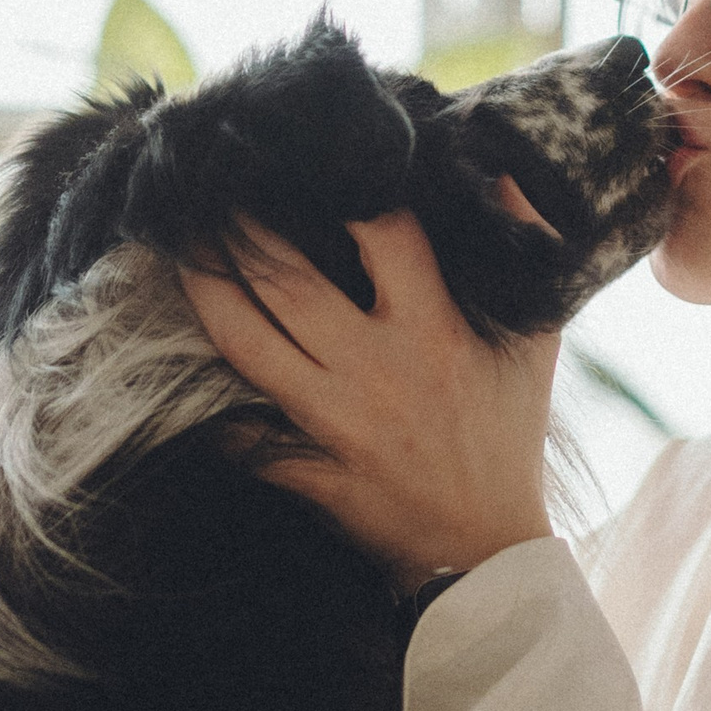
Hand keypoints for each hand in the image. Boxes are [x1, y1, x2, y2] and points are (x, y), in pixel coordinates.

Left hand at [179, 206, 558, 591]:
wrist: (486, 549)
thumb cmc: (507, 439)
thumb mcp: (533, 348)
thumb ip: (528, 261)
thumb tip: (509, 178)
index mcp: (436, 331)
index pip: (385, 235)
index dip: (345, 189)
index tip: (309, 161)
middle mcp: (381, 369)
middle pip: (291, 281)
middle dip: (245, 231)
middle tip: (212, 191)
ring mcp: (339, 422)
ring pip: (248, 346)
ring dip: (207, 295)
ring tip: (180, 253)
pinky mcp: (311, 472)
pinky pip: (240, 435)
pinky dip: (208, 408)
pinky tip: (176, 370)